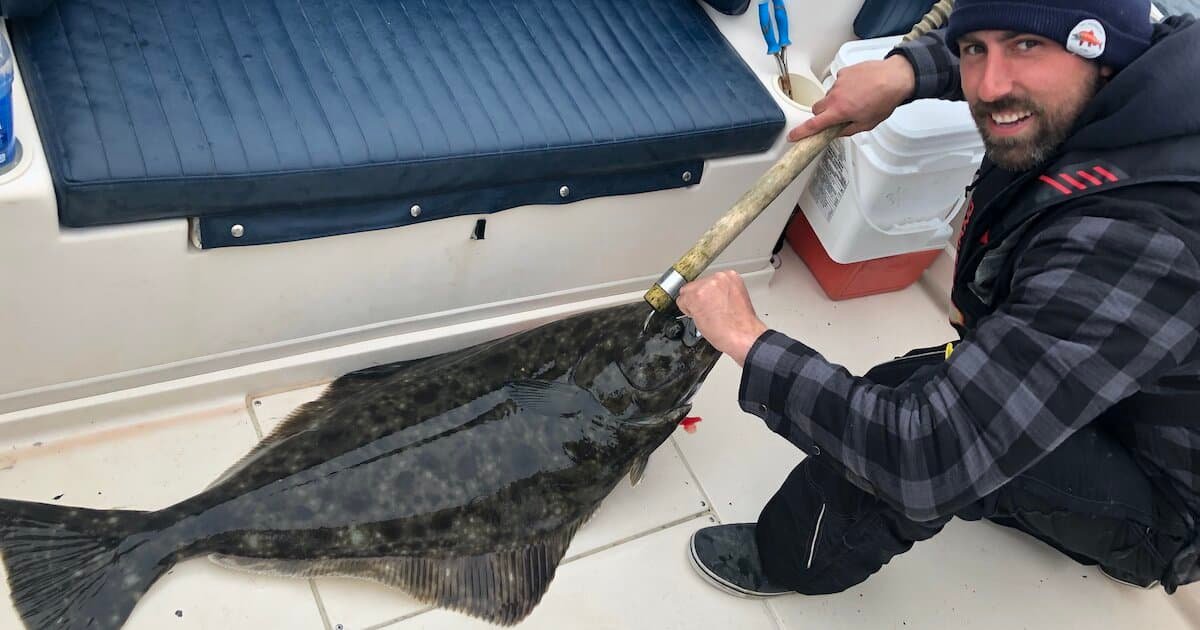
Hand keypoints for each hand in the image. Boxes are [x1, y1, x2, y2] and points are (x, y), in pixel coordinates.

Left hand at [676, 271, 767, 366]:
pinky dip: (687, 311)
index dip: (708, 295)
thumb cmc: (741, 324)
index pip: (708, 281)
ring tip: (708, 316)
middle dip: (700, 299)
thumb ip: (721, 292)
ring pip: (687, 292)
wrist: (742, 336)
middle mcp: (718, 277)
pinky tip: (702, 318)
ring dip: (693, 305)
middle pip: (696, 285)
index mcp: (730, 276)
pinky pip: (681, 302)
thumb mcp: (734, 298)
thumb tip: (710, 295)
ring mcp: (706, 285)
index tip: (712, 303)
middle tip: (710, 312)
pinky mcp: (695, 295)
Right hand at [786, 56, 915, 141]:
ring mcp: (838, 82)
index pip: (814, 125)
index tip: (793, 136)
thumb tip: (837, 132)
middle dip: (823, 115)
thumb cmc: (885, 99)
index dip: (801, 132)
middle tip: (837, 116)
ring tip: (855, 99)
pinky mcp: (843, 72)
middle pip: (817, 109)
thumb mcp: (867, 124)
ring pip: (828, 96)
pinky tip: (858, 88)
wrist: (895, 77)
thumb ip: (848, 130)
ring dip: (836, 100)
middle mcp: (835, 96)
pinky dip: (844, 87)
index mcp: (839, 111)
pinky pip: (838, 83)